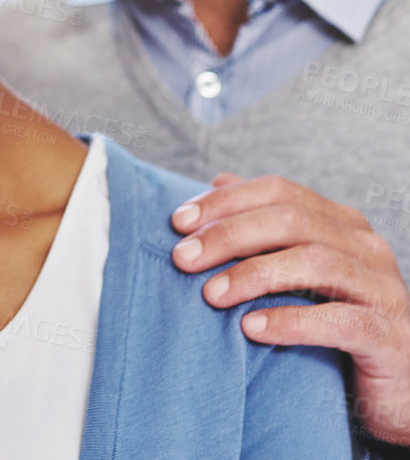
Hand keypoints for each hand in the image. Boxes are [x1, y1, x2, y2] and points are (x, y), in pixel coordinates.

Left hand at [171, 172, 409, 445]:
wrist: (397, 386)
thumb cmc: (336, 321)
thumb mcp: (298, 270)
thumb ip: (264, 226)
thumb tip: (218, 180)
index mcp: (342, 224)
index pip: (279, 191)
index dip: (226, 202)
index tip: (178, 222)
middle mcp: (366, 248)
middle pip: (292, 221)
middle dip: (229, 235)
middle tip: (183, 259)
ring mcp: (383, 290)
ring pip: (316, 263)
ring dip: (254, 274)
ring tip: (210, 295)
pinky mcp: (390, 337)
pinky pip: (341, 321)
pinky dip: (291, 321)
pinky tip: (251, 329)